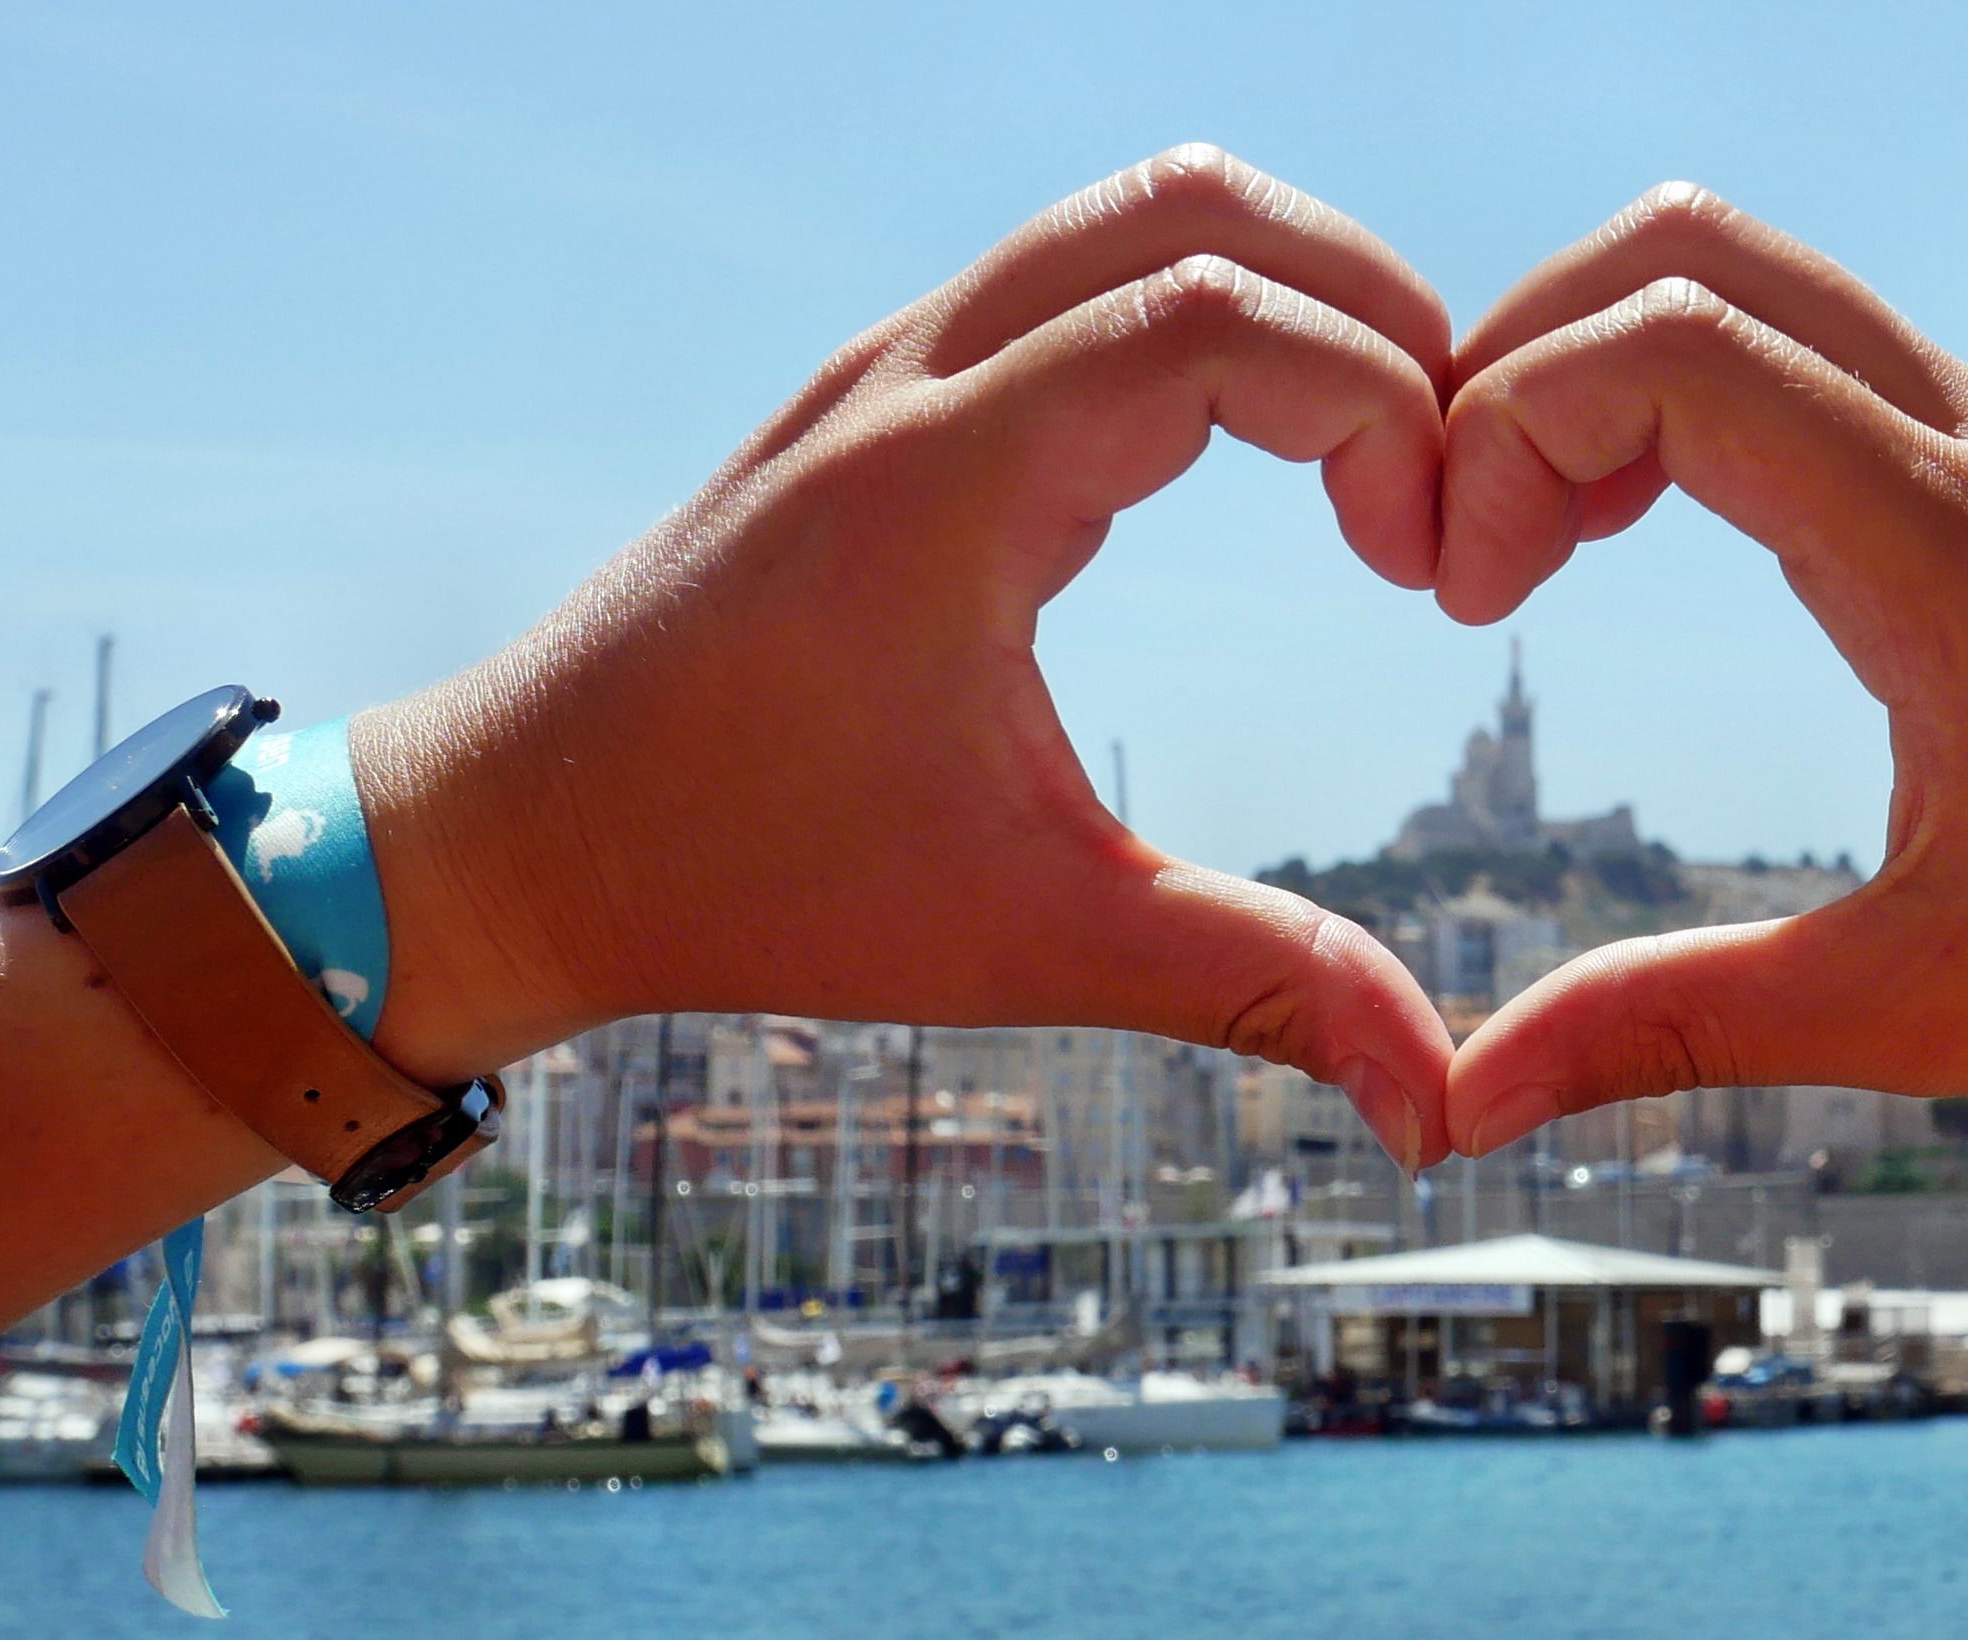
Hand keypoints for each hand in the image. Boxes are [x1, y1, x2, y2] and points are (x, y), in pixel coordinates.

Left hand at [356, 147, 1455, 1163]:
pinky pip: (1077, 275)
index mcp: (950, 481)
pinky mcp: (890, 395)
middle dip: (1368, 301)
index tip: (1423, 564)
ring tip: (1378, 454)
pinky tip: (1259, 459)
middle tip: (1449, 463)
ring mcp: (895, 368)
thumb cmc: (746, 884)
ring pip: (1132, 215)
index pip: (1222, 320)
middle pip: (1194, 206)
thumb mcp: (1021, 944)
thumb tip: (1440, 1104)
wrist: (519, 834)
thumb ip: (1247, 987)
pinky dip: (1203, 317)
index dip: (1380, 410)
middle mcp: (918, 380)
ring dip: (1288, 295)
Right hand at [1426, 188, 1967, 1155]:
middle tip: (1455, 539)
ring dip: (1606, 364)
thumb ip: (1676, 1027)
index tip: (1457, 595)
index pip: (1675, 349)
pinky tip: (1641, 535)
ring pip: (1759, 279)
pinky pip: (1823, 350)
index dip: (1508, 431)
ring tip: (1528, 546)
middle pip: (1693, 249)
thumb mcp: (1917, 1013)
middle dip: (1521, 352)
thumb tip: (1463, 1103)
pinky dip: (1695, 392)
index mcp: (1952, 547)